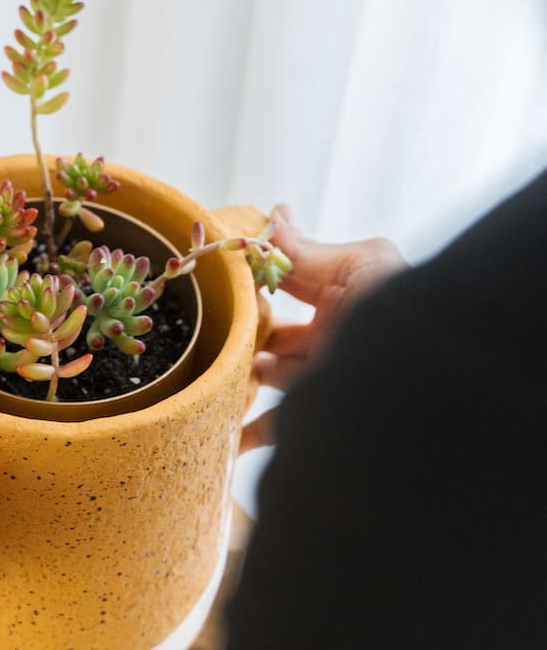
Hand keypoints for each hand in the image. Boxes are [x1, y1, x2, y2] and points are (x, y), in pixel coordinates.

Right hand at [240, 203, 404, 452]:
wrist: (426, 383)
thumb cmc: (399, 311)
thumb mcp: (358, 265)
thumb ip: (307, 250)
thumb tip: (274, 215)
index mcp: (345, 292)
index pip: (290, 279)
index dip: (258, 272)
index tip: (223, 269)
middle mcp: (333, 333)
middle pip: (276, 329)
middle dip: (248, 327)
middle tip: (224, 324)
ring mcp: (325, 374)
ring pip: (271, 373)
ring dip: (246, 369)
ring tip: (231, 365)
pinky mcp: (321, 412)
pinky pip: (280, 425)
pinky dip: (251, 432)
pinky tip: (230, 434)